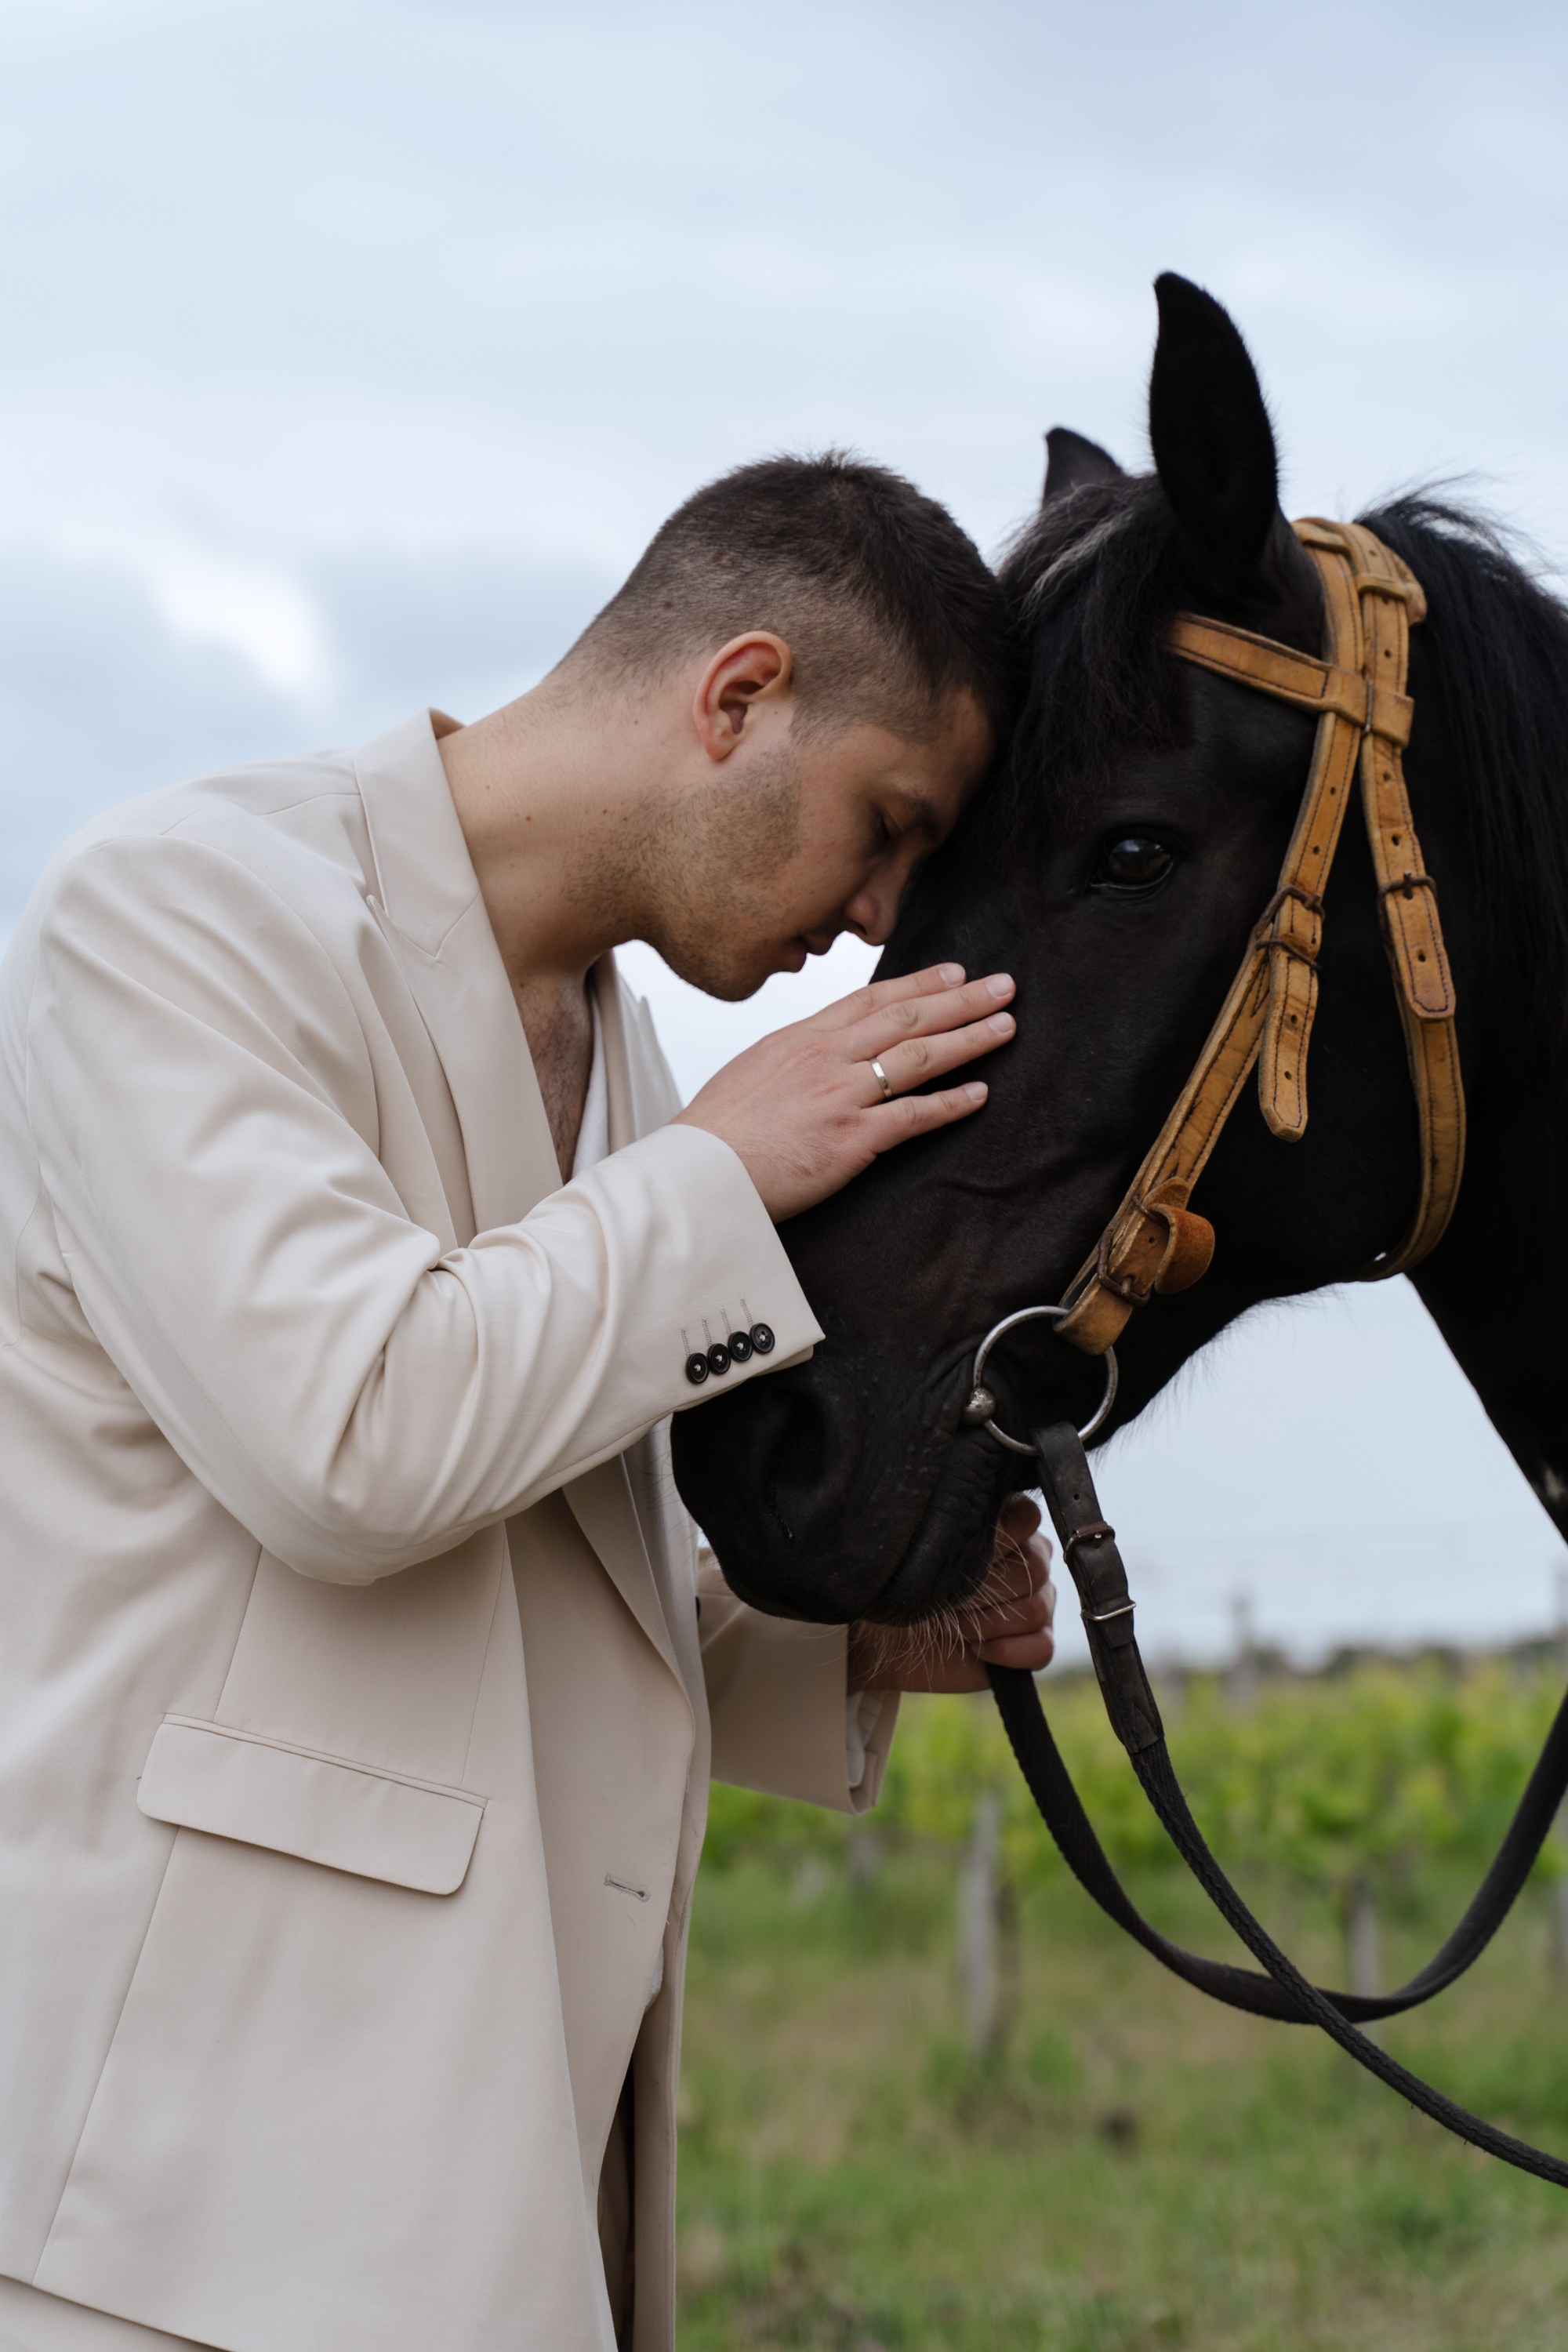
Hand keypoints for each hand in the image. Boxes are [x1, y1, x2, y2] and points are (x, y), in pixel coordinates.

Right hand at [671, 963, 1015, 1221]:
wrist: (698, 1172)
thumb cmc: (716, 1133)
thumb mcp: (752, 1072)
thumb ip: (792, 1058)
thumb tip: (814, 1056)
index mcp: (800, 1039)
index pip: (870, 999)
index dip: (918, 983)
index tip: (952, 972)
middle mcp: (826, 1058)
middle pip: (906, 1018)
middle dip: (960, 999)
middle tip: (1001, 986)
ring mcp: (841, 1095)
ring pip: (918, 1057)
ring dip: (968, 1039)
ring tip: (1005, 1027)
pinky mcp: (851, 1138)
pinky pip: (913, 1115)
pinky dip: (951, 1103)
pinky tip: (979, 1094)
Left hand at [846, 1496, 1054, 1693]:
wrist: (890, 1640)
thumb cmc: (906, 1586)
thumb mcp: (932, 1554)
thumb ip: (978, 1532)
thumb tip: (1024, 1514)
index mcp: (1005, 1521)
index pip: (1026, 1516)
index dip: (994, 1544)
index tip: (957, 1560)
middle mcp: (1029, 1555)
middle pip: (1036, 1568)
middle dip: (983, 1592)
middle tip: (948, 1600)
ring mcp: (1037, 1598)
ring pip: (1037, 1609)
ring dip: (987, 1624)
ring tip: (956, 1625)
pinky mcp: (1035, 1640)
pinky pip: (1044, 1647)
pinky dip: (1007, 1653)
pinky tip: (977, 1649)